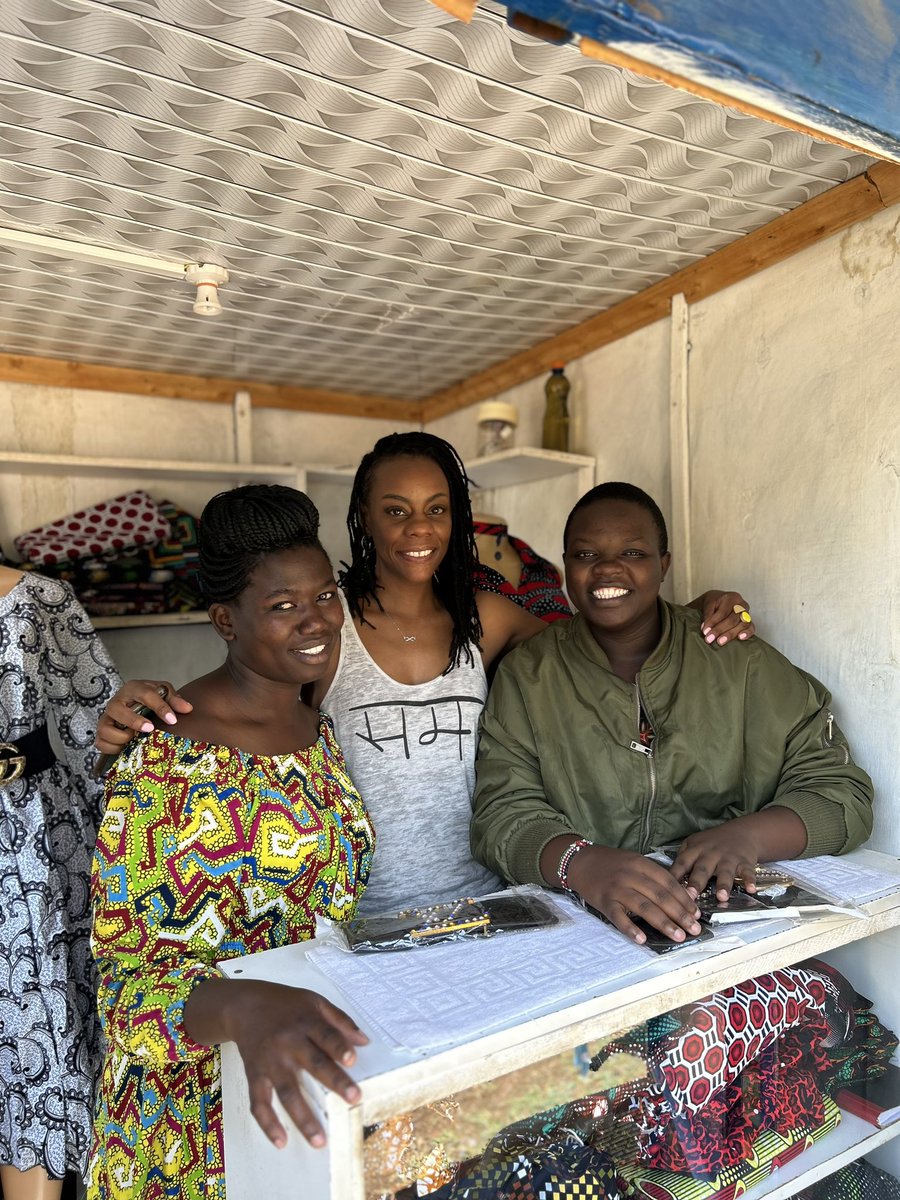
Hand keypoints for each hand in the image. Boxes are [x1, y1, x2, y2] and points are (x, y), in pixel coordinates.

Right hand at [95, 680, 191, 752]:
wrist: (135, 703)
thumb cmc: (150, 698)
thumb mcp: (163, 693)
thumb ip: (174, 700)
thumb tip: (187, 709)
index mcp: (133, 689)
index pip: (145, 694)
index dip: (160, 707)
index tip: (173, 720)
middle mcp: (116, 702)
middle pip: (117, 709)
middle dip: (134, 721)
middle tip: (150, 729)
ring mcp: (106, 718)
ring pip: (105, 728)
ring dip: (121, 737)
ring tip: (135, 738)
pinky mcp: (101, 732)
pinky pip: (101, 743)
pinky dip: (113, 748)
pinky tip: (127, 748)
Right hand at [199, 980, 367, 1148]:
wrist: (244, 1005)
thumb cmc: (284, 1003)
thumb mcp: (313, 1001)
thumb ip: (340, 1019)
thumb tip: (364, 1041)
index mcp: (305, 1022)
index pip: (326, 1035)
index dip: (339, 1047)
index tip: (352, 1060)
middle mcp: (288, 1043)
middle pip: (313, 1064)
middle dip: (334, 1081)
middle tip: (353, 1098)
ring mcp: (270, 1062)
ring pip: (287, 1092)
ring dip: (303, 1118)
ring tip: (319, 1140)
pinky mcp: (255, 1075)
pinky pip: (259, 1102)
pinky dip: (268, 1123)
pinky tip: (280, 1141)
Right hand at [567, 844, 701, 943]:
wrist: (580, 861)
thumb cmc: (611, 864)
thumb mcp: (634, 862)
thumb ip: (654, 876)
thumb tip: (681, 895)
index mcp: (641, 864)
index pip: (668, 882)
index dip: (684, 899)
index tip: (697, 913)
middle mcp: (630, 875)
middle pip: (660, 896)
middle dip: (680, 914)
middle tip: (695, 929)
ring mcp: (617, 889)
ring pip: (644, 907)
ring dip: (664, 923)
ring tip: (678, 936)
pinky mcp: (604, 901)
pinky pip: (619, 917)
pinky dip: (630, 929)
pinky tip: (642, 939)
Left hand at [670, 810, 807, 900]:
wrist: (742, 832)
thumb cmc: (712, 842)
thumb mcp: (693, 844)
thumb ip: (681, 859)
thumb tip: (666, 878)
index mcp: (695, 851)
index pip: (682, 863)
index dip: (674, 875)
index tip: (667, 889)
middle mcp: (710, 854)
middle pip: (702, 869)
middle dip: (696, 882)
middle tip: (691, 896)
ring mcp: (728, 858)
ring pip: (725, 872)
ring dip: (723, 884)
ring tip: (721, 897)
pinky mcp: (744, 862)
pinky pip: (748, 872)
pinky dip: (750, 880)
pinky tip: (751, 889)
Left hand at [699, 591, 755, 646]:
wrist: (720, 600)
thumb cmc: (715, 603)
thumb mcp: (709, 604)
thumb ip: (708, 615)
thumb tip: (706, 629)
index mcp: (731, 598)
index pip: (723, 612)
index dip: (713, 622)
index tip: (705, 632)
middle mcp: (741, 605)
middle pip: (732, 619)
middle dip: (720, 630)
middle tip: (709, 639)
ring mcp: (747, 613)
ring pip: (742, 624)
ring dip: (730, 634)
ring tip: (720, 642)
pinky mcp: (749, 621)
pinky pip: (751, 628)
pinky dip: (747, 633)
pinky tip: (740, 638)